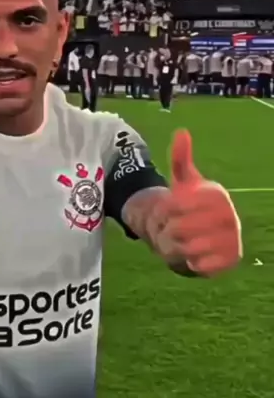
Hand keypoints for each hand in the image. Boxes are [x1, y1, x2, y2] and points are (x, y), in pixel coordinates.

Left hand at [154, 130, 241, 275]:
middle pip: (180, 227)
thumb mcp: (182, 182)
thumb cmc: (188, 205)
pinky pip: (201, 265)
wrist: (200, 233)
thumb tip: (181, 131)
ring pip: (187, 247)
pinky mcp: (230, 260)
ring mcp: (232, 239)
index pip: (177, 204)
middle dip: (168, 229)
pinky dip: (189, 262)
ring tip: (177, 240)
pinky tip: (189, 256)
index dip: (164, 209)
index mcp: (216, 194)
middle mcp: (229, 216)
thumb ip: (180, 159)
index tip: (166, 208)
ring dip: (174, 246)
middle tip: (170, 227)